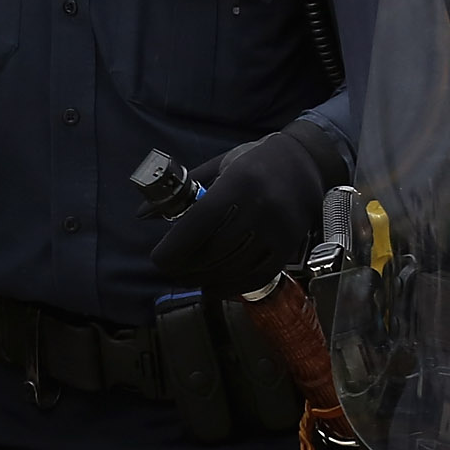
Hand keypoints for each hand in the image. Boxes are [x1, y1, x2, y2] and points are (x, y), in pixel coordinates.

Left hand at [150, 121, 347, 296]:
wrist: (306, 164)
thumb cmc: (255, 162)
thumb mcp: (218, 166)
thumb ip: (182, 191)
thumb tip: (144, 214)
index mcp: (238, 183)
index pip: (197, 226)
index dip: (173, 250)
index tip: (159, 259)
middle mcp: (261, 208)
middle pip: (213, 252)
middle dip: (185, 268)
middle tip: (172, 270)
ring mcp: (278, 230)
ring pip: (233, 268)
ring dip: (206, 279)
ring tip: (191, 278)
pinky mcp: (289, 246)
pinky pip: (257, 276)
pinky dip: (232, 287)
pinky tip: (215, 287)